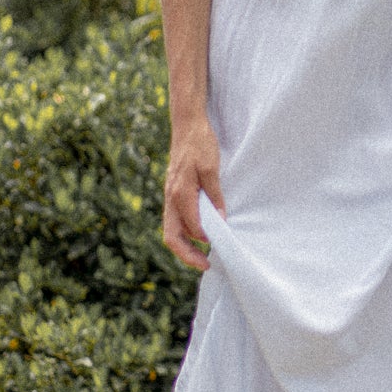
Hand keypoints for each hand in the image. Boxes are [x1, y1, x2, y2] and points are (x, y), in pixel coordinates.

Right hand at [163, 116, 225, 269]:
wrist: (187, 125)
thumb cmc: (200, 143)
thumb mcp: (211, 168)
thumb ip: (214, 195)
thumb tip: (220, 219)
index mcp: (180, 193)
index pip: (191, 227)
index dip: (206, 240)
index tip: (222, 247)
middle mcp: (171, 197)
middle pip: (172, 236)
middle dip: (187, 255)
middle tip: (206, 266)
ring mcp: (170, 196)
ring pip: (172, 230)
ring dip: (186, 246)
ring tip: (202, 256)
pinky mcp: (173, 193)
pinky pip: (175, 220)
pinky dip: (185, 233)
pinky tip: (199, 235)